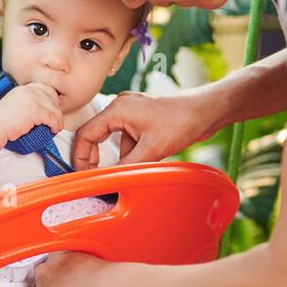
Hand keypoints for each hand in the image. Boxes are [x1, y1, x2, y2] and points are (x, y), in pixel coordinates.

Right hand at [0, 82, 63, 141]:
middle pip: (51, 97)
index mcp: (22, 89)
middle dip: (57, 110)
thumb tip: (42, 109)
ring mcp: (32, 99)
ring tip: (56, 128)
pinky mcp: (35, 110)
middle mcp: (28, 91)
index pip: (44, 88)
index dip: (52, 98)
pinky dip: (55, 125)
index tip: (55, 107)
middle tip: (58, 121)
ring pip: (53, 108)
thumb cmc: (1, 122)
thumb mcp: (15, 105)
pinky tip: (53, 130)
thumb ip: (27, 103)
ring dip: (58, 119)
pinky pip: (51, 118)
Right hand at [70, 89, 218, 168]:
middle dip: (94, 157)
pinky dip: (128, 150)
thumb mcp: (152, 149)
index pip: (86, 134)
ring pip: (111, 137)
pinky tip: (141, 159)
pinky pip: (125, 136)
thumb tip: (110, 179)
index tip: (82, 173)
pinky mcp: (140, 117)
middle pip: (95, 134)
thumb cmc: (182, 121)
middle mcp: (120, 107)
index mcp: (117, 110)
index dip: (80, 156)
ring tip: (127, 168)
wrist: (206, 110)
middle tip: (96, 175)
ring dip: (116, 155)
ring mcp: (130, 111)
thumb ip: (127, 166)